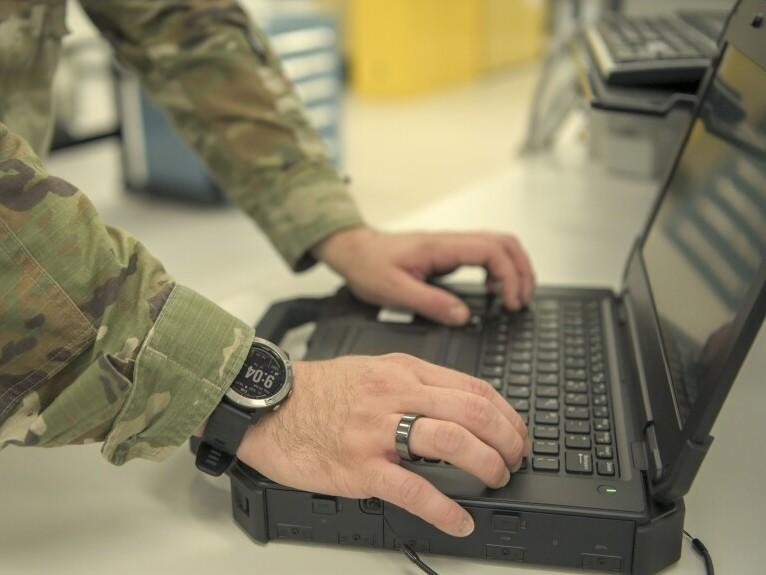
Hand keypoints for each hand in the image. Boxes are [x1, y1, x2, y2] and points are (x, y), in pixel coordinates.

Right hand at [236, 354, 528, 536]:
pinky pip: (413, 489)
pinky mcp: (360, 467)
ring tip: (495, 480)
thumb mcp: (373, 370)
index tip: (516, 432)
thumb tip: (458, 404)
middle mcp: (396, 396)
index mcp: (403, 372)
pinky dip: (445, 510)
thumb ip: (415, 383)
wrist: (270, 407)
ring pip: (452, 443)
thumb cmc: (319, 391)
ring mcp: (378, 432)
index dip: (506, 414)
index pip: (472, 388)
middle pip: (472, 413)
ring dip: (486, 465)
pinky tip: (460, 521)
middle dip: (507, 440)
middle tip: (515, 458)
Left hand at [312, 227, 534, 325]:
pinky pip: (486, 253)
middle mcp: (450, 241)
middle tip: (522, 301)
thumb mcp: (394, 291)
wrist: (353, 251)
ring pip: (499, 245)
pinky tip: (495, 290)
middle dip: (522, 271)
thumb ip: (430, 303)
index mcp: (440, 247)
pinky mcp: (449, 252)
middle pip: (505, 243)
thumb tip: (463, 316)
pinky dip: (500, 270)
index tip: (509, 302)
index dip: (509, 275)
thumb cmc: (368, 266)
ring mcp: (452, 245)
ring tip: (516, 297)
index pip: (491, 251)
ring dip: (515, 268)